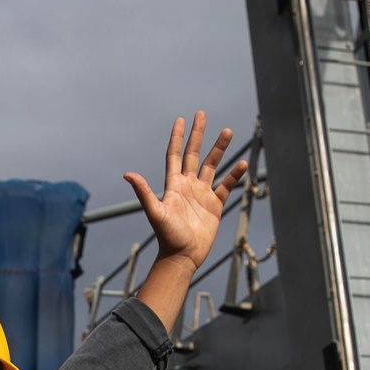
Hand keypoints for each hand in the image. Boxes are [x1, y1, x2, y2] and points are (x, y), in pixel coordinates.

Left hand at [125, 113, 247, 271]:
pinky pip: (226, 185)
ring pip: (211, 165)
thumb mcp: (155, 212)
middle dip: (198, 134)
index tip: (181, 119)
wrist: (183, 256)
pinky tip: (242, 163)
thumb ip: (144, 192)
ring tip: (228, 131)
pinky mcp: (214, 205)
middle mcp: (188, 186)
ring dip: (219, 149)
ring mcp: (202, 194)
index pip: (175, 155)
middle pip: (193, 154)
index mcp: (173, 185)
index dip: (178, 137)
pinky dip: (234, 175)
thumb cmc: (168, 236)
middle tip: (202, 114)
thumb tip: (127, 174)